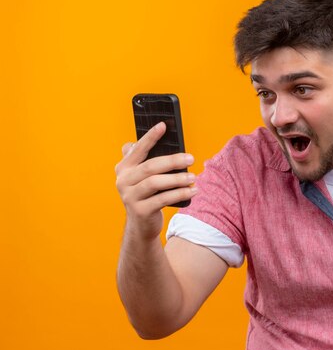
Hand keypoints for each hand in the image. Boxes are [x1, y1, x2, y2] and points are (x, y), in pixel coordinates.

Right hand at [115, 122, 196, 239]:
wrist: (142, 224)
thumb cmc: (148, 194)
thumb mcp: (145, 177)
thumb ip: (150, 160)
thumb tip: (168, 141)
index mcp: (124, 167)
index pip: (138, 149)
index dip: (150, 137)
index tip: (163, 125)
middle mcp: (123, 180)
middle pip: (150, 166)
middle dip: (172, 161)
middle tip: (191, 158)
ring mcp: (129, 196)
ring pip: (155, 183)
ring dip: (177, 179)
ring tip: (193, 177)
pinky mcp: (140, 211)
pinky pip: (162, 199)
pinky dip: (179, 194)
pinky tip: (192, 190)